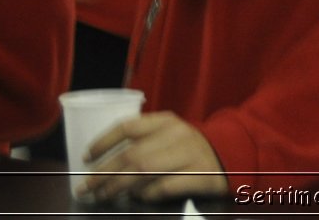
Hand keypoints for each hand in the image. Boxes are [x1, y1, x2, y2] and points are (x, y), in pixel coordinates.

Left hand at [75, 111, 226, 202]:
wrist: (232, 154)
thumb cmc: (189, 148)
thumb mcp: (169, 135)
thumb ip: (143, 142)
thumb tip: (103, 162)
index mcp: (166, 121)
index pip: (128, 127)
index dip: (103, 142)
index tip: (86, 157)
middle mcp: (178, 135)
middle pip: (132, 155)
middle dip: (103, 173)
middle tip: (85, 187)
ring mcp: (191, 155)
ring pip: (144, 171)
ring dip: (118, 186)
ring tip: (102, 195)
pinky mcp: (201, 175)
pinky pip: (164, 187)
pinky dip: (146, 195)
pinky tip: (137, 198)